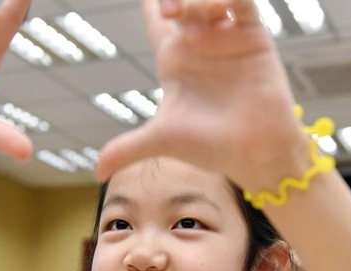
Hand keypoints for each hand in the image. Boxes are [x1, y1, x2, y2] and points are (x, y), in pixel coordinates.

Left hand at [98, 0, 307, 187]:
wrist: (253, 152)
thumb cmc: (210, 146)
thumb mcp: (161, 141)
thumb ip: (126, 148)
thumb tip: (96, 173)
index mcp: (174, 62)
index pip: (156, 23)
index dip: (149, 4)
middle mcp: (199, 45)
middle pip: (179, 2)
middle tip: (164, 9)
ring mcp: (226, 38)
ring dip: (193, 0)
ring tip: (182, 17)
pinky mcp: (253, 36)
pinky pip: (242, 1)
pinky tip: (216, 8)